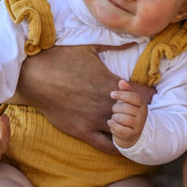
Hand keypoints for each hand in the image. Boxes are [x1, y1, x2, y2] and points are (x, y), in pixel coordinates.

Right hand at [17, 44, 153, 152]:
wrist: (35, 76)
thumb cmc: (61, 58)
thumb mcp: (90, 47)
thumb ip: (115, 45)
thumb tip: (135, 39)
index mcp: (111, 84)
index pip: (142, 95)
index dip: (149, 96)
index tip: (152, 96)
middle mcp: (107, 104)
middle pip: (137, 115)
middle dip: (142, 113)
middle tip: (146, 113)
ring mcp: (94, 119)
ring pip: (123, 130)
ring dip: (130, 128)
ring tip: (135, 127)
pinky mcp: (81, 131)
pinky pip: (105, 145)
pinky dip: (116, 146)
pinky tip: (123, 145)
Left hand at [108, 79, 147, 146]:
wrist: (131, 133)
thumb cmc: (128, 113)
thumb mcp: (128, 101)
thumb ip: (125, 91)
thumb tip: (121, 81)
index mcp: (142, 104)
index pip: (134, 97)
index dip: (122, 95)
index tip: (111, 94)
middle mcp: (143, 115)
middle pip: (126, 108)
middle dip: (116, 108)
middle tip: (115, 110)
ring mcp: (138, 125)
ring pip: (123, 119)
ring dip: (115, 117)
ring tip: (114, 117)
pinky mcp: (132, 134)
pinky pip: (121, 129)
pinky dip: (113, 125)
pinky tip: (110, 122)